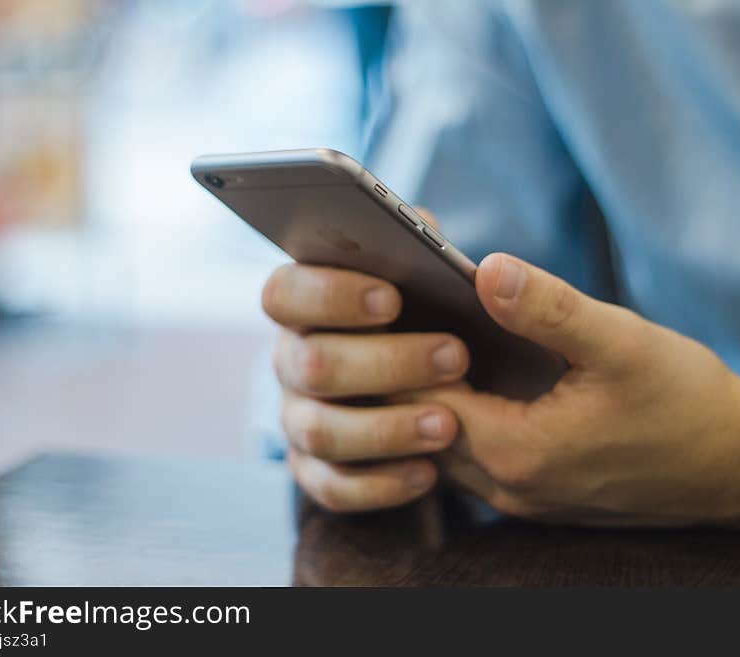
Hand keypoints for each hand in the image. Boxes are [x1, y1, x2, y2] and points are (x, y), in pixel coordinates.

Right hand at [263, 212, 470, 511]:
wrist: (444, 383)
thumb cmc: (429, 313)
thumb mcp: (427, 274)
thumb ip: (419, 244)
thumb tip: (424, 231)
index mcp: (304, 304)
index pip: (284, 293)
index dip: (330, 295)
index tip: (392, 298)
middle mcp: (291, 360)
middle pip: (309, 364)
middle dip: (385, 363)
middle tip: (455, 356)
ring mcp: (299, 418)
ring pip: (320, 431)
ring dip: (386, 428)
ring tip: (449, 424)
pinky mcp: (317, 470)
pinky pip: (334, 487)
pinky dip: (380, 484)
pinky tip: (429, 473)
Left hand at [399, 252, 739, 529]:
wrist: (735, 465)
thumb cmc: (685, 404)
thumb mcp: (620, 343)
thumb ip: (548, 308)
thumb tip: (486, 269)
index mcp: (516, 451)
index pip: (420, 400)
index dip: (400, 352)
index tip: (389, 307)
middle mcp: (506, 486)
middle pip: (421, 428)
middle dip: (403, 375)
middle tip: (394, 320)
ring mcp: (519, 498)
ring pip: (442, 448)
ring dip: (427, 400)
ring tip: (422, 344)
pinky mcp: (534, 495)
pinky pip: (472, 459)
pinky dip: (457, 419)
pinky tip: (466, 379)